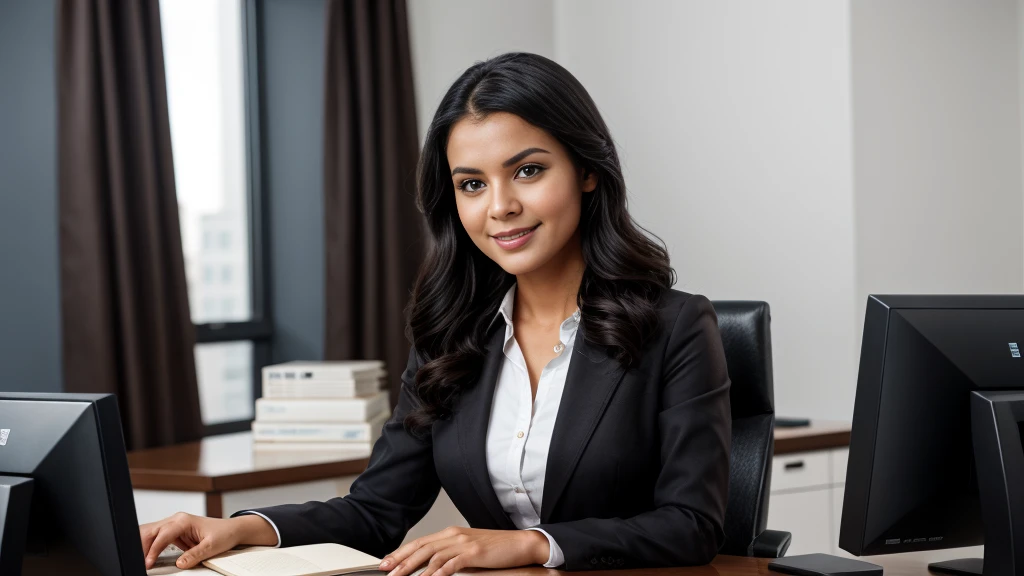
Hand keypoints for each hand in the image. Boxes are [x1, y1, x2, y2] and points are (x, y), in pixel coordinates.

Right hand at [139, 512, 276, 569]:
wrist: (233, 529)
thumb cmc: (224, 533)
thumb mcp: (211, 546)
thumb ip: (195, 555)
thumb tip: (180, 563)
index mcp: (184, 520)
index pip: (162, 535)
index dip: (153, 550)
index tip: (148, 562)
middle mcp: (177, 520)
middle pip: (151, 531)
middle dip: (141, 546)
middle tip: (138, 562)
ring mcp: (174, 525)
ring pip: (151, 534)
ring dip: (144, 546)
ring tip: (140, 559)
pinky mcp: (175, 533)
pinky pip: (158, 539)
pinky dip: (150, 548)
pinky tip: (146, 557)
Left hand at [378, 526, 549, 575]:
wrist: (521, 544)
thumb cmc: (496, 549)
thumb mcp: (469, 548)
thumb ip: (450, 554)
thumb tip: (431, 566)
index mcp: (451, 533)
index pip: (420, 542)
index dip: (401, 552)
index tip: (386, 562)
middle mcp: (454, 535)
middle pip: (421, 547)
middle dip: (400, 560)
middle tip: (385, 570)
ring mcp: (464, 543)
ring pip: (432, 555)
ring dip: (413, 568)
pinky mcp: (474, 553)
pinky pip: (451, 563)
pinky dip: (437, 572)